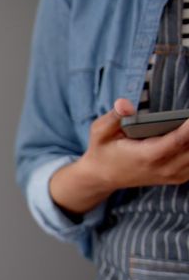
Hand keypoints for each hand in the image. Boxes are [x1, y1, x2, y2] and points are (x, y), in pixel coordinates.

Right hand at [54, 98, 188, 213]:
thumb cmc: (103, 150)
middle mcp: (162, 168)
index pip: (177, 140)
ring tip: (188, 122)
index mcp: (145, 156)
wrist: (102, 176)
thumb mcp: (100, 132)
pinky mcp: (177, 176)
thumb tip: (124, 103)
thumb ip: (113, 117)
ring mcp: (171, 175)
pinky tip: (188, 137)